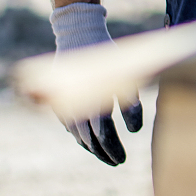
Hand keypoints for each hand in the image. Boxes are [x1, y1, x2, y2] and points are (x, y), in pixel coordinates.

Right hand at [49, 1, 144, 164]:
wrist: (78, 33)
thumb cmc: (107, 53)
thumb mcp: (126, 74)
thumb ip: (131, 102)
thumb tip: (136, 131)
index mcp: (91, 98)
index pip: (102, 133)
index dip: (112, 148)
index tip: (122, 159)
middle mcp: (73, 105)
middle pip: (88, 139)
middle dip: (103, 152)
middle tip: (117, 162)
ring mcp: (63, 104)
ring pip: (78, 135)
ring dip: (92, 147)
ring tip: (107, 156)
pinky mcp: (59, 101)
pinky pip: (70, 125)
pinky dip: (81, 136)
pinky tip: (91, 142)